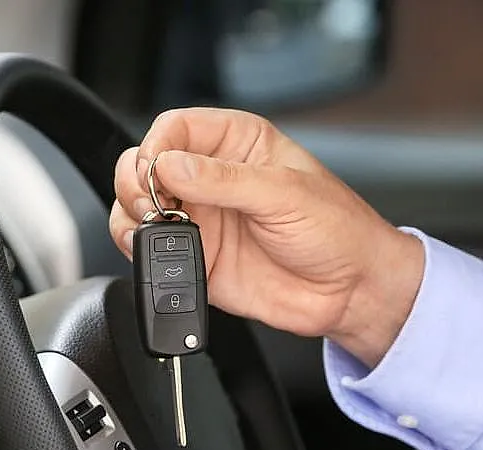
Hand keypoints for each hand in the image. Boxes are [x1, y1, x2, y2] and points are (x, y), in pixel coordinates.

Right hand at [110, 108, 423, 366]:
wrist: (349, 290)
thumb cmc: (336, 230)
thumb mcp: (285, 193)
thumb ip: (225, 180)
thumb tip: (170, 166)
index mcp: (239, 144)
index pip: (176, 127)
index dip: (157, 145)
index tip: (157, 171)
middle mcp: (213, 179)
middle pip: (145, 163)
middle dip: (137, 180)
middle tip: (154, 202)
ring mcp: (202, 219)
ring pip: (138, 205)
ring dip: (133, 214)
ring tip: (158, 226)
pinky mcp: (197, 258)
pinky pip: (150, 249)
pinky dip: (141, 250)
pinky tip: (161, 251)